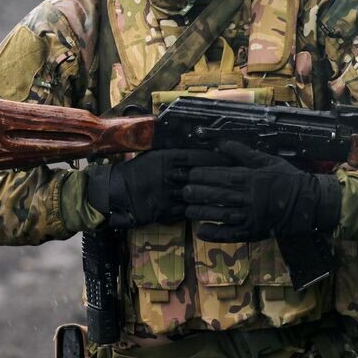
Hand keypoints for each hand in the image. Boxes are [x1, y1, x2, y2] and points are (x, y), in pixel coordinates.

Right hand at [86, 149, 230, 228]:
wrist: (117, 193)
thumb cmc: (136, 171)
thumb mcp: (153, 156)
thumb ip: (172, 153)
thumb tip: (192, 147)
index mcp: (167, 158)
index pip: (197, 156)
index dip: (215, 157)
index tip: (231, 156)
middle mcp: (170, 174)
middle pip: (201, 174)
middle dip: (220, 174)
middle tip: (239, 174)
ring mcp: (168, 193)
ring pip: (197, 193)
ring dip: (214, 193)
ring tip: (233, 193)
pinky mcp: (166, 210)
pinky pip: (188, 210)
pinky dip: (202, 209)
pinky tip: (215, 210)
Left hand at [182, 140, 341, 241]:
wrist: (308, 204)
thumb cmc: (286, 178)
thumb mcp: (267, 161)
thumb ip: (243, 153)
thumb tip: (221, 143)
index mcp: (253, 178)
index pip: (223, 176)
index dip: (205, 176)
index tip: (191, 174)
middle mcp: (251, 198)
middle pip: (219, 195)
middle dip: (199, 193)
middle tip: (184, 191)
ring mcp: (252, 216)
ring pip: (222, 214)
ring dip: (203, 212)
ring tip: (188, 209)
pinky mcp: (254, 232)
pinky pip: (232, 234)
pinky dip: (216, 234)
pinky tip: (202, 231)